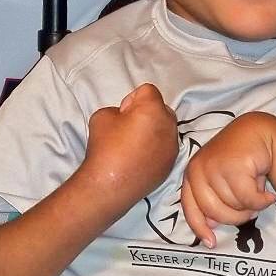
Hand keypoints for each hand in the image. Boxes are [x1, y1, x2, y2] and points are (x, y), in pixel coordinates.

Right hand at [81, 83, 178, 216]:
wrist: (109, 185)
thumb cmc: (105, 146)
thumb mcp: (102, 115)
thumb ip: (119, 110)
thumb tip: (127, 118)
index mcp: (153, 109)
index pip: (148, 90)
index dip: (131, 99)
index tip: (121, 115)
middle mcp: (169, 125)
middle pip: (161, 108)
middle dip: (147, 113)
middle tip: (128, 128)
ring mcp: (173, 146)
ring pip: (165, 128)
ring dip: (152, 130)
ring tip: (134, 145)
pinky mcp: (171, 163)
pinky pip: (165, 146)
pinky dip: (155, 147)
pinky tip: (139, 158)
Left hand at [181, 112, 275, 247]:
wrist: (258, 131)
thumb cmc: (240, 159)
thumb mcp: (222, 180)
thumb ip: (214, 199)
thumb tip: (210, 224)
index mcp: (192, 174)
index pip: (190, 208)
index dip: (199, 228)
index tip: (211, 243)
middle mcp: (198, 169)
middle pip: (214, 212)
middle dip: (235, 217)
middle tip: (249, 209)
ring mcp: (214, 166)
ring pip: (233, 206)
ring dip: (250, 207)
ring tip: (257, 192)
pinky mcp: (233, 165)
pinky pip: (249, 199)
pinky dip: (262, 202)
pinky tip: (268, 194)